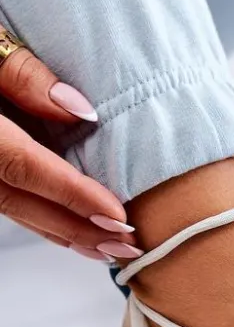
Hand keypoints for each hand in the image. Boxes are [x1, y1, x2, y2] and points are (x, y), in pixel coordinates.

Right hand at [0, 41, 138, 258]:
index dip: (72, 195)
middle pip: (20, 201)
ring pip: (12, 209)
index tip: (117, 216)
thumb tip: (80, 109)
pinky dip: (41, 218)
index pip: (23, 166)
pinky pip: (5, 201)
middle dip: (76, 228)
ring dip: (61, 232)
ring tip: (108, 250)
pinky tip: (73, 229)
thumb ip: (24, 76)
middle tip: (127, 247)